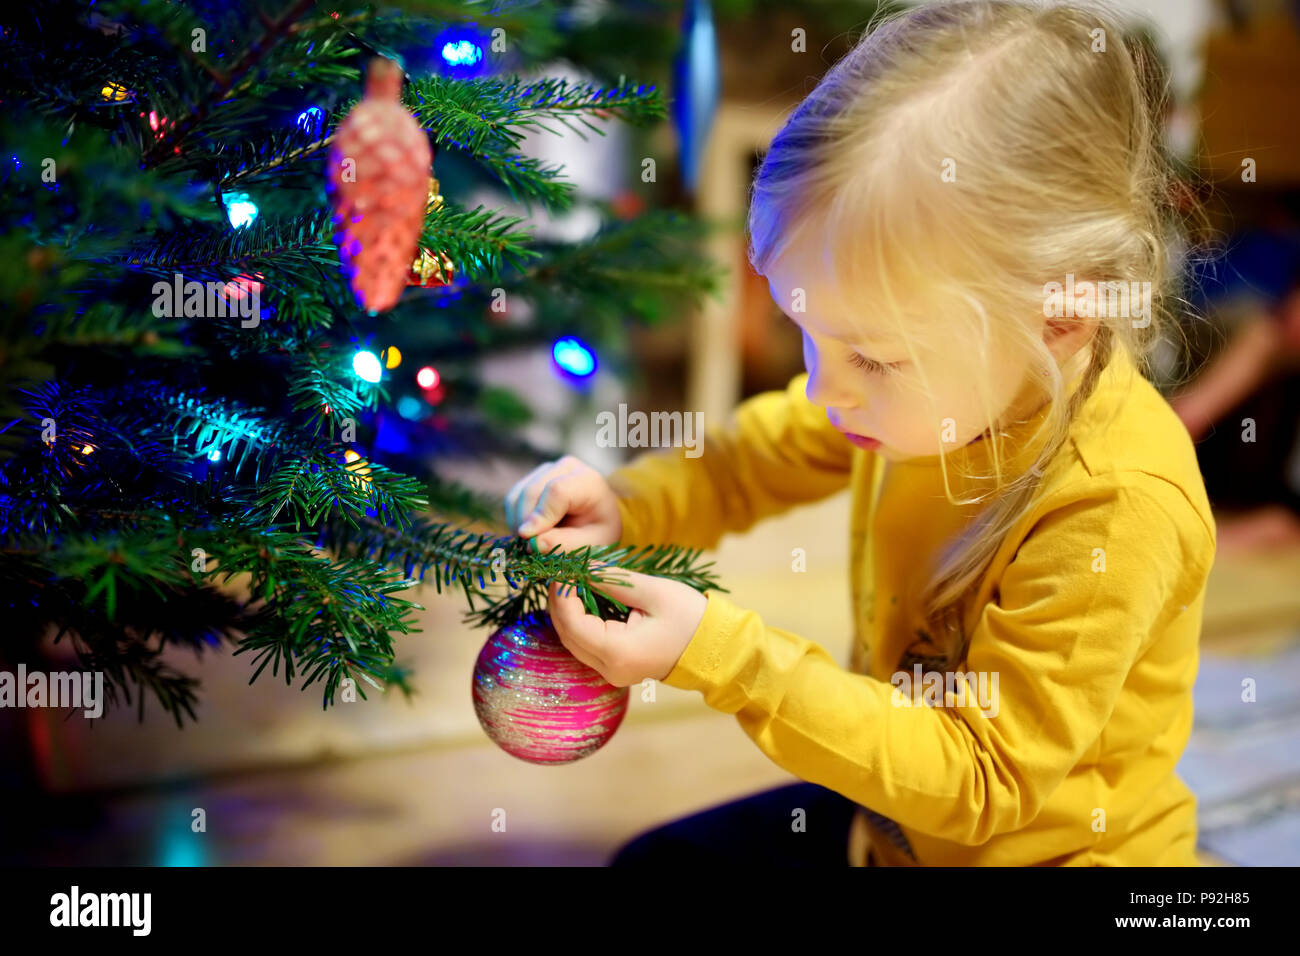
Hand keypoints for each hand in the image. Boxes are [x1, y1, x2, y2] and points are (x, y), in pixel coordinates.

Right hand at [504, 454, 622, 553]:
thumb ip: (564, 544)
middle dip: (526, 523)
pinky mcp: (531, 478)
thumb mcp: (590, 543)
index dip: (540, 516)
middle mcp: (565, 468)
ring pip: (517, 496)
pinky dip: (515, 520)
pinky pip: (512, 500)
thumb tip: (532, 544)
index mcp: (588, 481)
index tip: (530, 541)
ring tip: (534, 542)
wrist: (598, 518)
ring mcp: (546, 470)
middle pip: (531, 492)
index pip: (557, 491)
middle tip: (531, 548)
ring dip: (518, 524)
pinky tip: (531, 532)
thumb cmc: (598, 532)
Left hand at [547, 568, 708, 686]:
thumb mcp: (652, 591)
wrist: (716, 648)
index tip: (563, 570)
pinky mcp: (618, 669)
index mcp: (617, 651)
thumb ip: (612, 581)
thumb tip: (584, 567)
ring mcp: (613, 673)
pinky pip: (588, 647)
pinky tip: (586, 601)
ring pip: (574, 643)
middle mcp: (610, 669)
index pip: (572, 623)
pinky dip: (581, 624)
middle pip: (567, 636)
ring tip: (572, 584)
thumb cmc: (690, 617)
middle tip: (563, 574)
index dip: (562, 595)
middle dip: (560, 603)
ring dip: (569, 614)